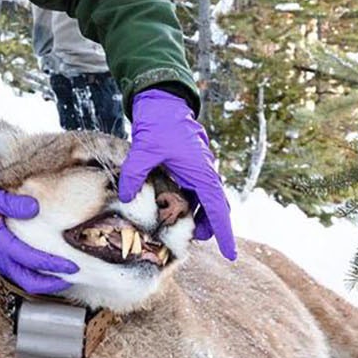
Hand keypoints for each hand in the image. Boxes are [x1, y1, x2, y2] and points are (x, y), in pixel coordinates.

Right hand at [0, 186, 77, 293]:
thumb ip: (11, 202)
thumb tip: (34, 207)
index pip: (30, 259)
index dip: (51, 264)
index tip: (70, 264)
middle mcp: (1, 258)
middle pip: (30, 282)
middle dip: (53, 282)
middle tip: (73, 274)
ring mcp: (2, 262)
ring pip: (27, 282)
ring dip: (47, 282)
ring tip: (66, 275)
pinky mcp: (5, 261)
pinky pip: (24, 275)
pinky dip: (40, 276)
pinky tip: (52, 268)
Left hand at [117, 88, 236, 259]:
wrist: (163, 102)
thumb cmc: (159, 124)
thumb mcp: (144, 150)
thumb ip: (135, 175)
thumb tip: (126, 197)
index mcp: (202, 173)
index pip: (218, 211)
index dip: (225, 234)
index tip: (231, 255)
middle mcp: (205, 173)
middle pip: (215, 210)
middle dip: (208, 228)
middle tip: (190, 241)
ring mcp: (198, 170)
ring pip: (205, 202)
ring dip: (196, 217)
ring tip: (178, 229)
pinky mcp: (189, 167)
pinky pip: (194, 192)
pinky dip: (188, 204)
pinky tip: (170, 209)